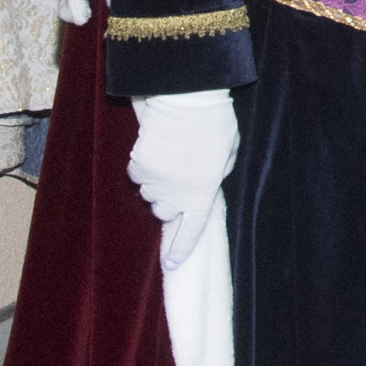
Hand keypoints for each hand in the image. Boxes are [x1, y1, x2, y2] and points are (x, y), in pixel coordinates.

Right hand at [127, 91, 237, 269]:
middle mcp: (177, 195)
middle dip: (169, 200)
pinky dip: (143, 166)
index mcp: (203, 195)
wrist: (186, 100)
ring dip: (157, 182)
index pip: (190, 232)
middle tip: (179, 176)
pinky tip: (155, 148)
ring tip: (169, 156)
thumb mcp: (227, 154)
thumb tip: (205, 182)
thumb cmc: (214, 124)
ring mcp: (155, 182)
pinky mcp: (139, 166)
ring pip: (149, 193)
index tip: (171, 264)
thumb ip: (215, 175)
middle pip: (164, 211)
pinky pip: (137, 174)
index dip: (179, 250)